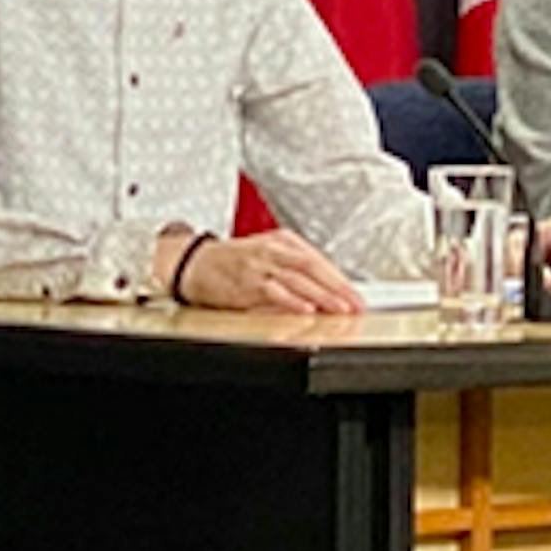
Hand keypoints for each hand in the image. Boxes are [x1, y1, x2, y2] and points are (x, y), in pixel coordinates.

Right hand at [165, 227, 361, 313]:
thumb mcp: (268, 255)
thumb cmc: (233, 262)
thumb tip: (325, 289)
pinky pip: (273, 292)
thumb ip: (294, 268)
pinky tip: (306, 309)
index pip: (319, 261)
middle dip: (338, 288)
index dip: (341, 280)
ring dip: (322, 296)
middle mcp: (274, 250)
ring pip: (297, 279)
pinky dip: (291, 301)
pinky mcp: (246, 283)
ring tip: (340, 309)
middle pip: (314, 268)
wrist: (193, 263)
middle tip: (356, 305)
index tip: (357, 298)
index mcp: (283, 241)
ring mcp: (260, 265)